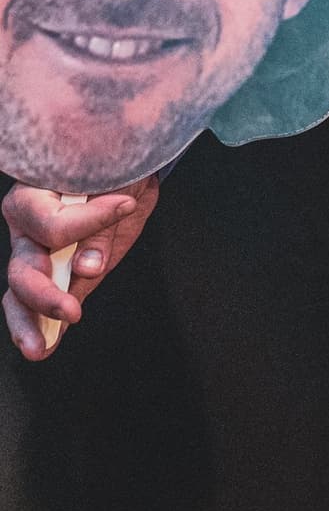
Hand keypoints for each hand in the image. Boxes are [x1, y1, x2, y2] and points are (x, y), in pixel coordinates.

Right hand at [3, 178, 158, 359]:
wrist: (127, 161)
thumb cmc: (116, 162)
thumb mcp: (117, 179)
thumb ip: (101, 222)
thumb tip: (86, 268)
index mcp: (34, 194)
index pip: (52, 221)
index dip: (89, 220)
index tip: (126, 205)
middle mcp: (27, 226)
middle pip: (23, 266)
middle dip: (44, 293)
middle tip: (71, 311)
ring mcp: (38, 251)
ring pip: (20, 290)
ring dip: (30, 321)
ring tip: (39, 349)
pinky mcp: (57, 270)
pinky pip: (39, 300)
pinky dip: (43, 325)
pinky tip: (46, 345)